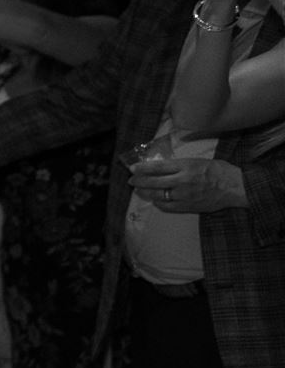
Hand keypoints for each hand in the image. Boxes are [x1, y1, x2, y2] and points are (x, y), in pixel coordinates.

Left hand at [128, 156, 245, 212]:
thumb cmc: (219, 171)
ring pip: (158, 195)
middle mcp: (182, 180)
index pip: (158, 167)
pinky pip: (167, 206)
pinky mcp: (188, 206)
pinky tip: (155, 200)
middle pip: (153, 181)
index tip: (133, 168)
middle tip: (131, 180)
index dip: (142, 168)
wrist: (236, 187)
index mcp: (186, 166)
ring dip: (145, 193)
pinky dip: (159, 203)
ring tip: (139, 190)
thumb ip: (180, 165)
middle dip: (139, 181)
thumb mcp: (198, 161)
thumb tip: (161, 167)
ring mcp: (184, 195)